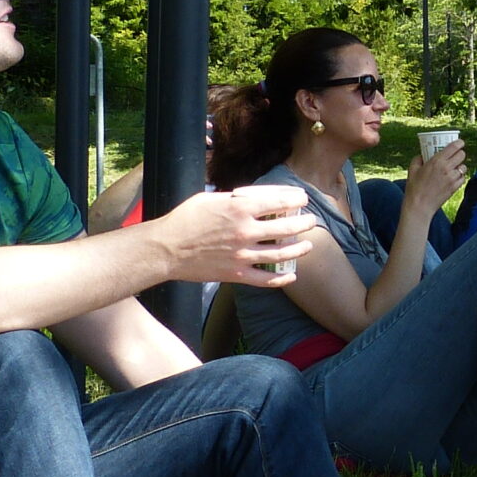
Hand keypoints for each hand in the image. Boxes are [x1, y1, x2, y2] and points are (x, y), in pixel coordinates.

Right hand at [152, 184, 315, 284]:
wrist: (166, 249)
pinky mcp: (236, 274)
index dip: (296, 199)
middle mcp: (245, 231)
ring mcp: (242, 255)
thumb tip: (256, 197)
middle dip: (304, 223)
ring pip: (282, 254)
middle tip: (311, 220)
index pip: (279, 201)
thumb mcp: (210, 197)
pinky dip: (282, 279)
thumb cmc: (185, 219)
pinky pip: (266, 279)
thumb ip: (236, 198)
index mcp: (240, 208)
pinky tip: (291, 275)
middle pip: (287, 228)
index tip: (302, 199)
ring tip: (308, 245)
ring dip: (299, 249)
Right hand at [405, 139, 469, 211]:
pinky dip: (459, 176)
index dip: (459, 143)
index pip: (455, 147)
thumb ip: (418, 159)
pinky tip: (452, 177)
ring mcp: (453, 178)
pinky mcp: (455, 187)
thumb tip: (423, 154)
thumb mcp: (412, 169)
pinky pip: (463, 178)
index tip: (459, 142)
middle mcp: (447, 168)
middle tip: (454, 155)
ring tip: (452, 167)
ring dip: (459, 165)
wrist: (420, 206)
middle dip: (459, 153)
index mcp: (437, 161)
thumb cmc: (414, 187)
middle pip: (462, 155)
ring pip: (464, 167)